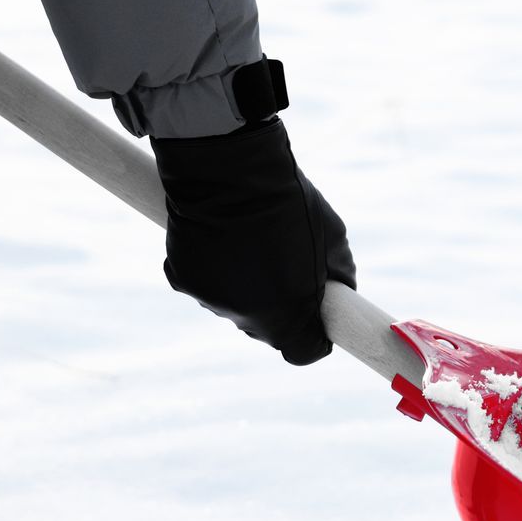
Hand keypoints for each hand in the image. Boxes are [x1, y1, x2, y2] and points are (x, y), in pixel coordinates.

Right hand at [151, 118, 354, 364]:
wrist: (229, 169)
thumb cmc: (289, 200)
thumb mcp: (334, 237)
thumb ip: (340, 275)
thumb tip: (338, 290)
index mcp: (287, 315)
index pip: (304, 352)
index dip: (314, 336)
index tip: (317, 316)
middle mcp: (245, 317)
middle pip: (268, 329)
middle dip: (280, 306)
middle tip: (285, 266)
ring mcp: (210, 300)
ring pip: (236, 305)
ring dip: (246, 286)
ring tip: (252, 242)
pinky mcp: (181, 278)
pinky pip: (206, 283)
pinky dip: (215, 267)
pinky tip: (221, 237)